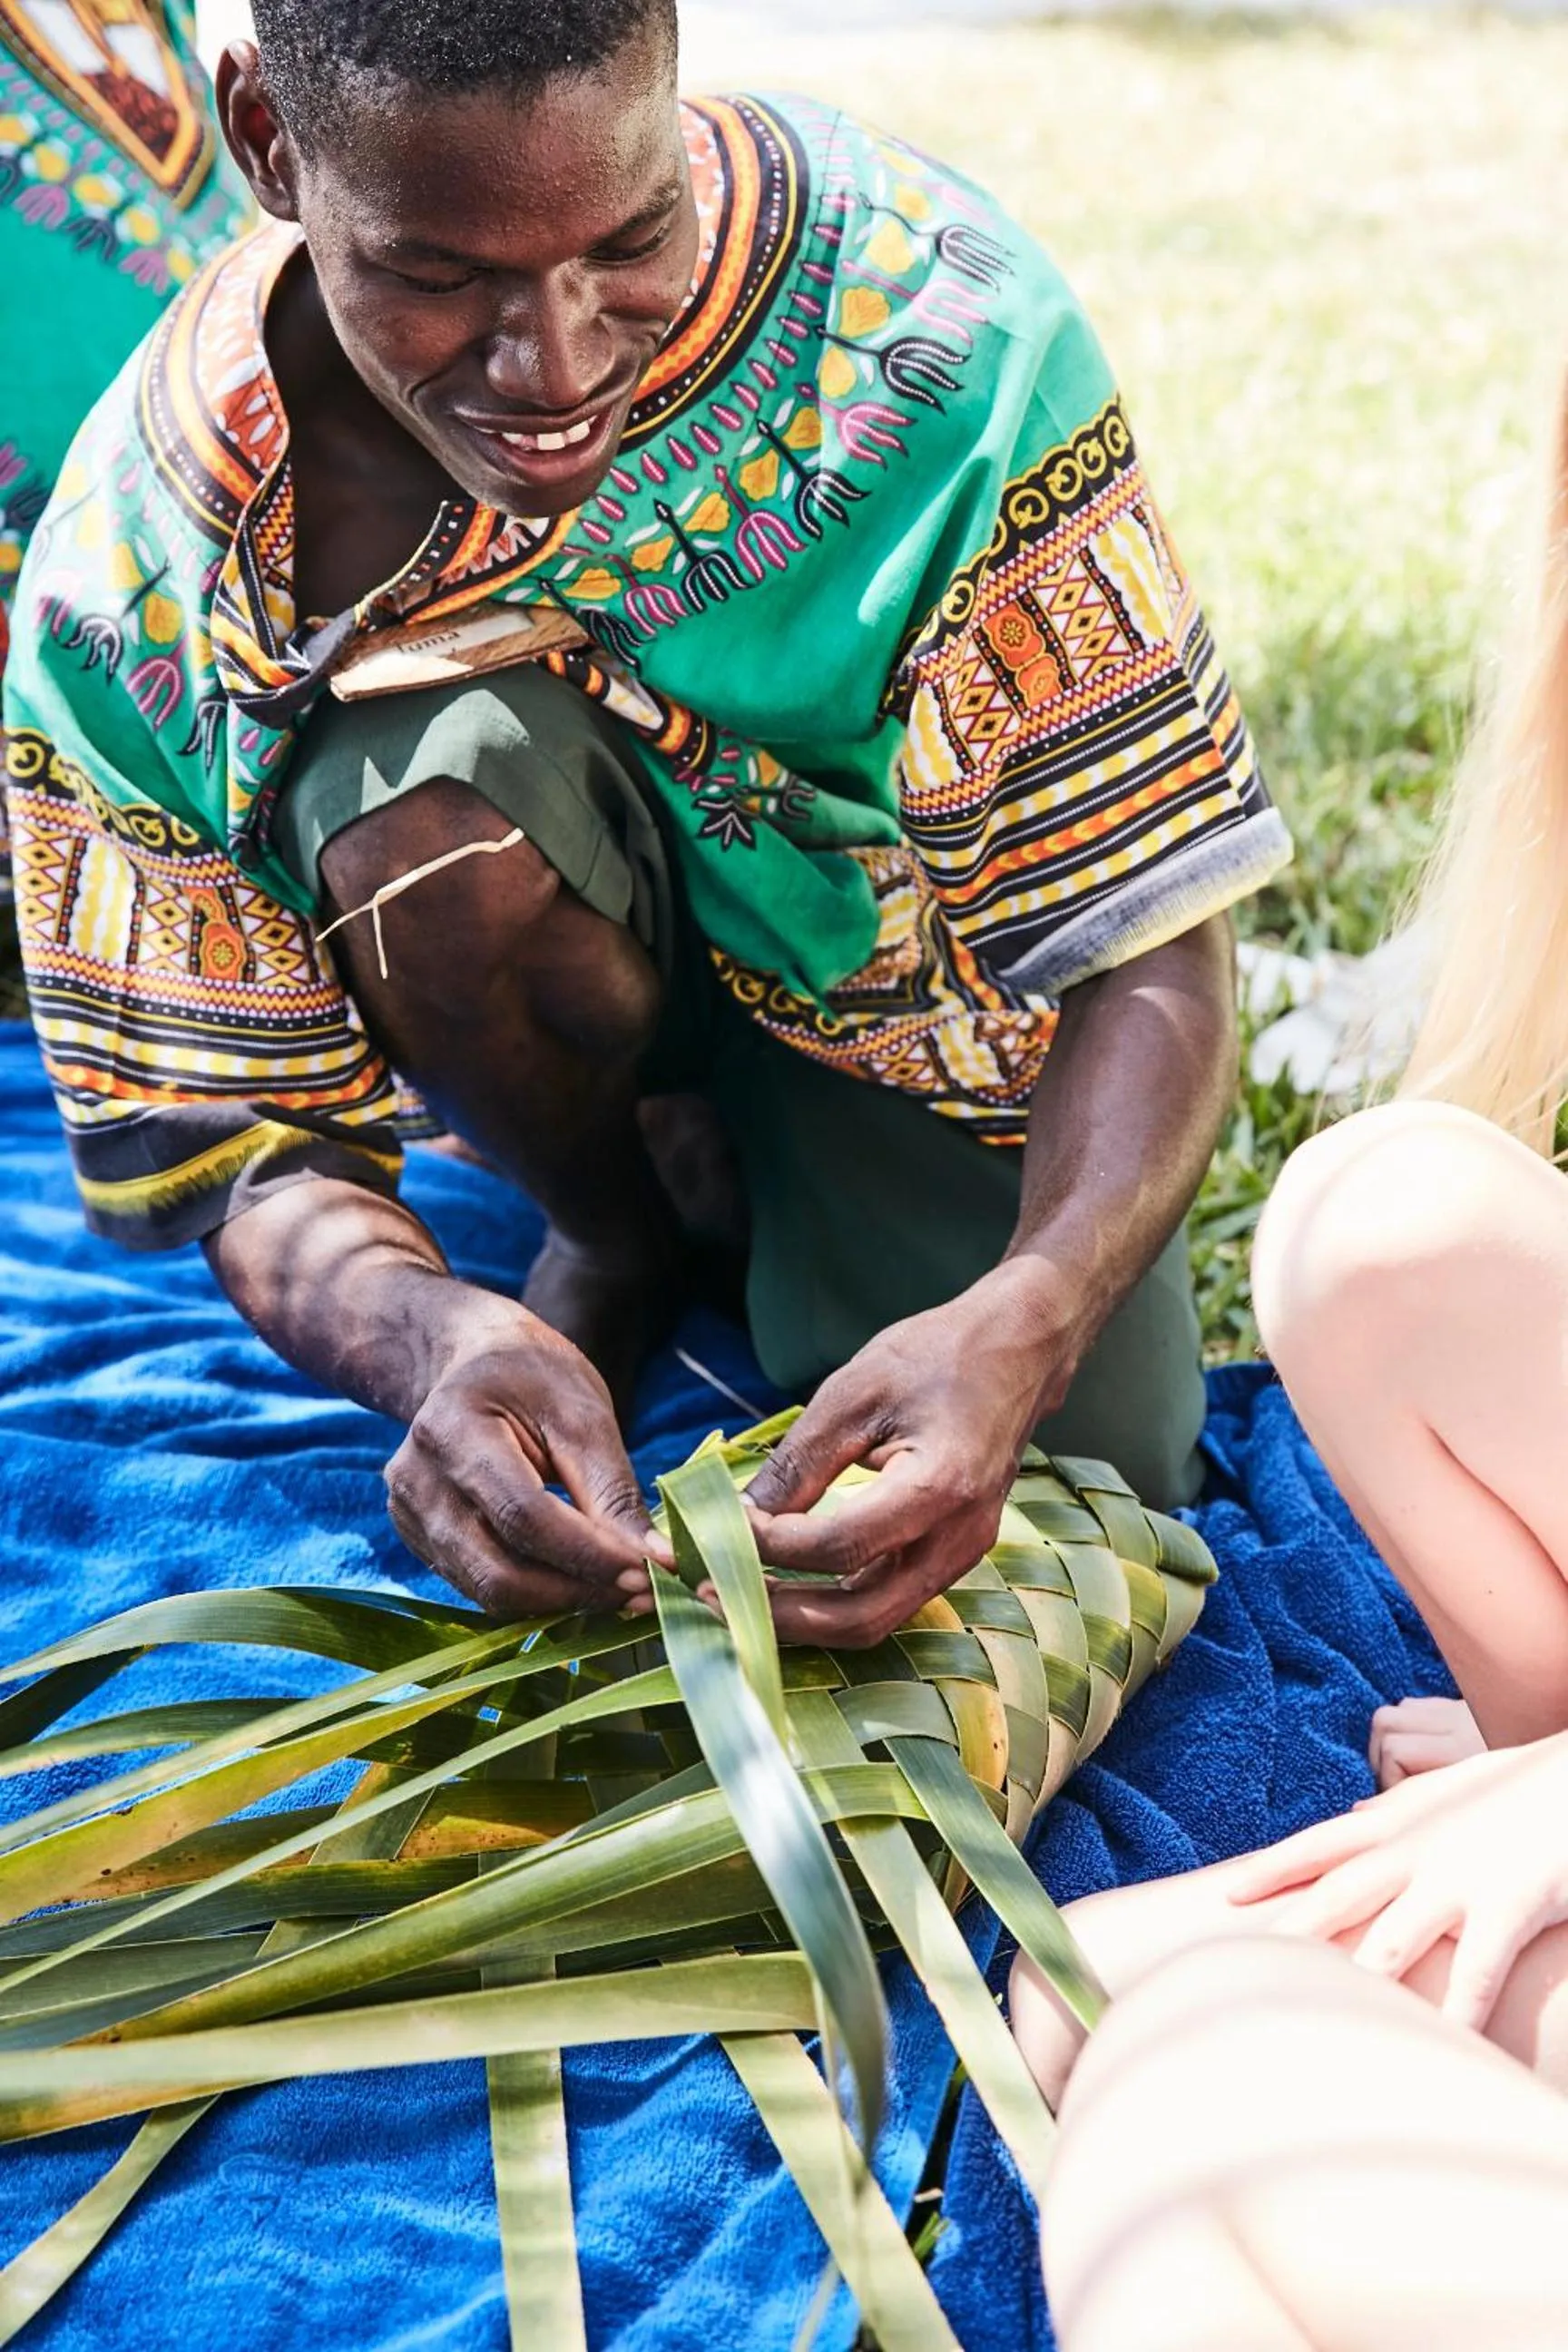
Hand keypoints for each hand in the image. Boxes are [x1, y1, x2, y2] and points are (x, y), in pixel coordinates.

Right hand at [385, 1332, 669, 1618]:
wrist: (469, 1362)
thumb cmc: (532, 1377)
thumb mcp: (583, 1414)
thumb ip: (613, 1491)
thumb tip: (658, 1561)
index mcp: (452, 1429)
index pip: (522, 1515)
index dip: (588, 1555)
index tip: (650, 1571)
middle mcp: (416, 1480)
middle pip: (498, 1570)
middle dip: (577, 1591)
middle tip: (643, 1592)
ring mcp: (409, 1515)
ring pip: (489, 1591)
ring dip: (561, 1601)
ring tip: (618, 1587)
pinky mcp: (418, 1539)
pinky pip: (480, 1587)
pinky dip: (536, 1594)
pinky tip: (577, 1578)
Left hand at [744, 1261, 1077, 1648]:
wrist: (1018, 1349)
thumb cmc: (938, 1356)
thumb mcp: (854, 1392)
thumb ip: (798, 1463)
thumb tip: (738, 1518)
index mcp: (939, 1488)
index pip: (838, 1547)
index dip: (770, 1547)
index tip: (719, 1526)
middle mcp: (959, 1538)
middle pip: (861, 1617)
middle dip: (780, 1615)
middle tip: (712, 1593)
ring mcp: (963, 1553)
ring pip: (875, 1620)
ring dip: (804, 1618)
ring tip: (740, 1593)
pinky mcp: (954, 1554)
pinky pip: (888, 1598)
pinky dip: (833, 1600)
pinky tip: (787, 1581)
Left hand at [1225, 1732, 1567, 2031]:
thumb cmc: (1520, 1785)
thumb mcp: (1447, 1785)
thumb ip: (1396, 1804)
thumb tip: (1348, 1815)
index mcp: (1400, 1820)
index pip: (1320, 1844)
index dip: (1272, 1868)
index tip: (1227, 1894)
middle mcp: (1418, 1850)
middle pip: (1338, 1894)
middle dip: (1291, 1931)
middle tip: (1242, 1965)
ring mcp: (1460, 1880)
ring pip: (1391, 1939)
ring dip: (1355, 1981)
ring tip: (1315, 2020)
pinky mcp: (1508, 1906)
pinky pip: (1474, 1971)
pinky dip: (1455, 2012)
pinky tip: (1436, 2046)